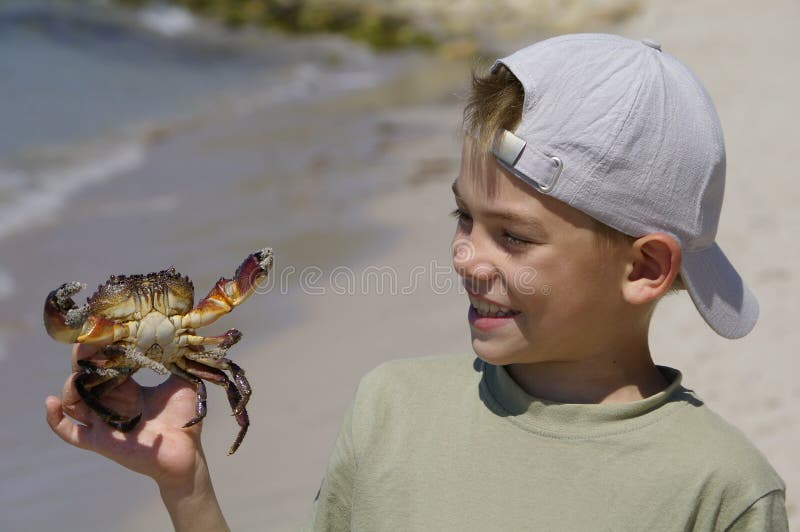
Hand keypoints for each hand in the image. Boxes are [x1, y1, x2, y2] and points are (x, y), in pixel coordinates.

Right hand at [46, 344, 230, 530]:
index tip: (103, 329)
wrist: (187, 452)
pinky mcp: (100, 441)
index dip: (100, 348)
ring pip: (73, 401)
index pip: (104, 364)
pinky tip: (51, 403)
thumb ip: (178, 361)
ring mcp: (103, 421)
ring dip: (70, 385)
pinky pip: (69, 432)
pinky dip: (55, 419)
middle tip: (88, 343)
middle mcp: (111, 402)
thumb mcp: (182, 382)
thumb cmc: (185, 418)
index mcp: (127, 388)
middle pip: (84, 377)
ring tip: (78, 373)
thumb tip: (183, 334)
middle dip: (83, 359)